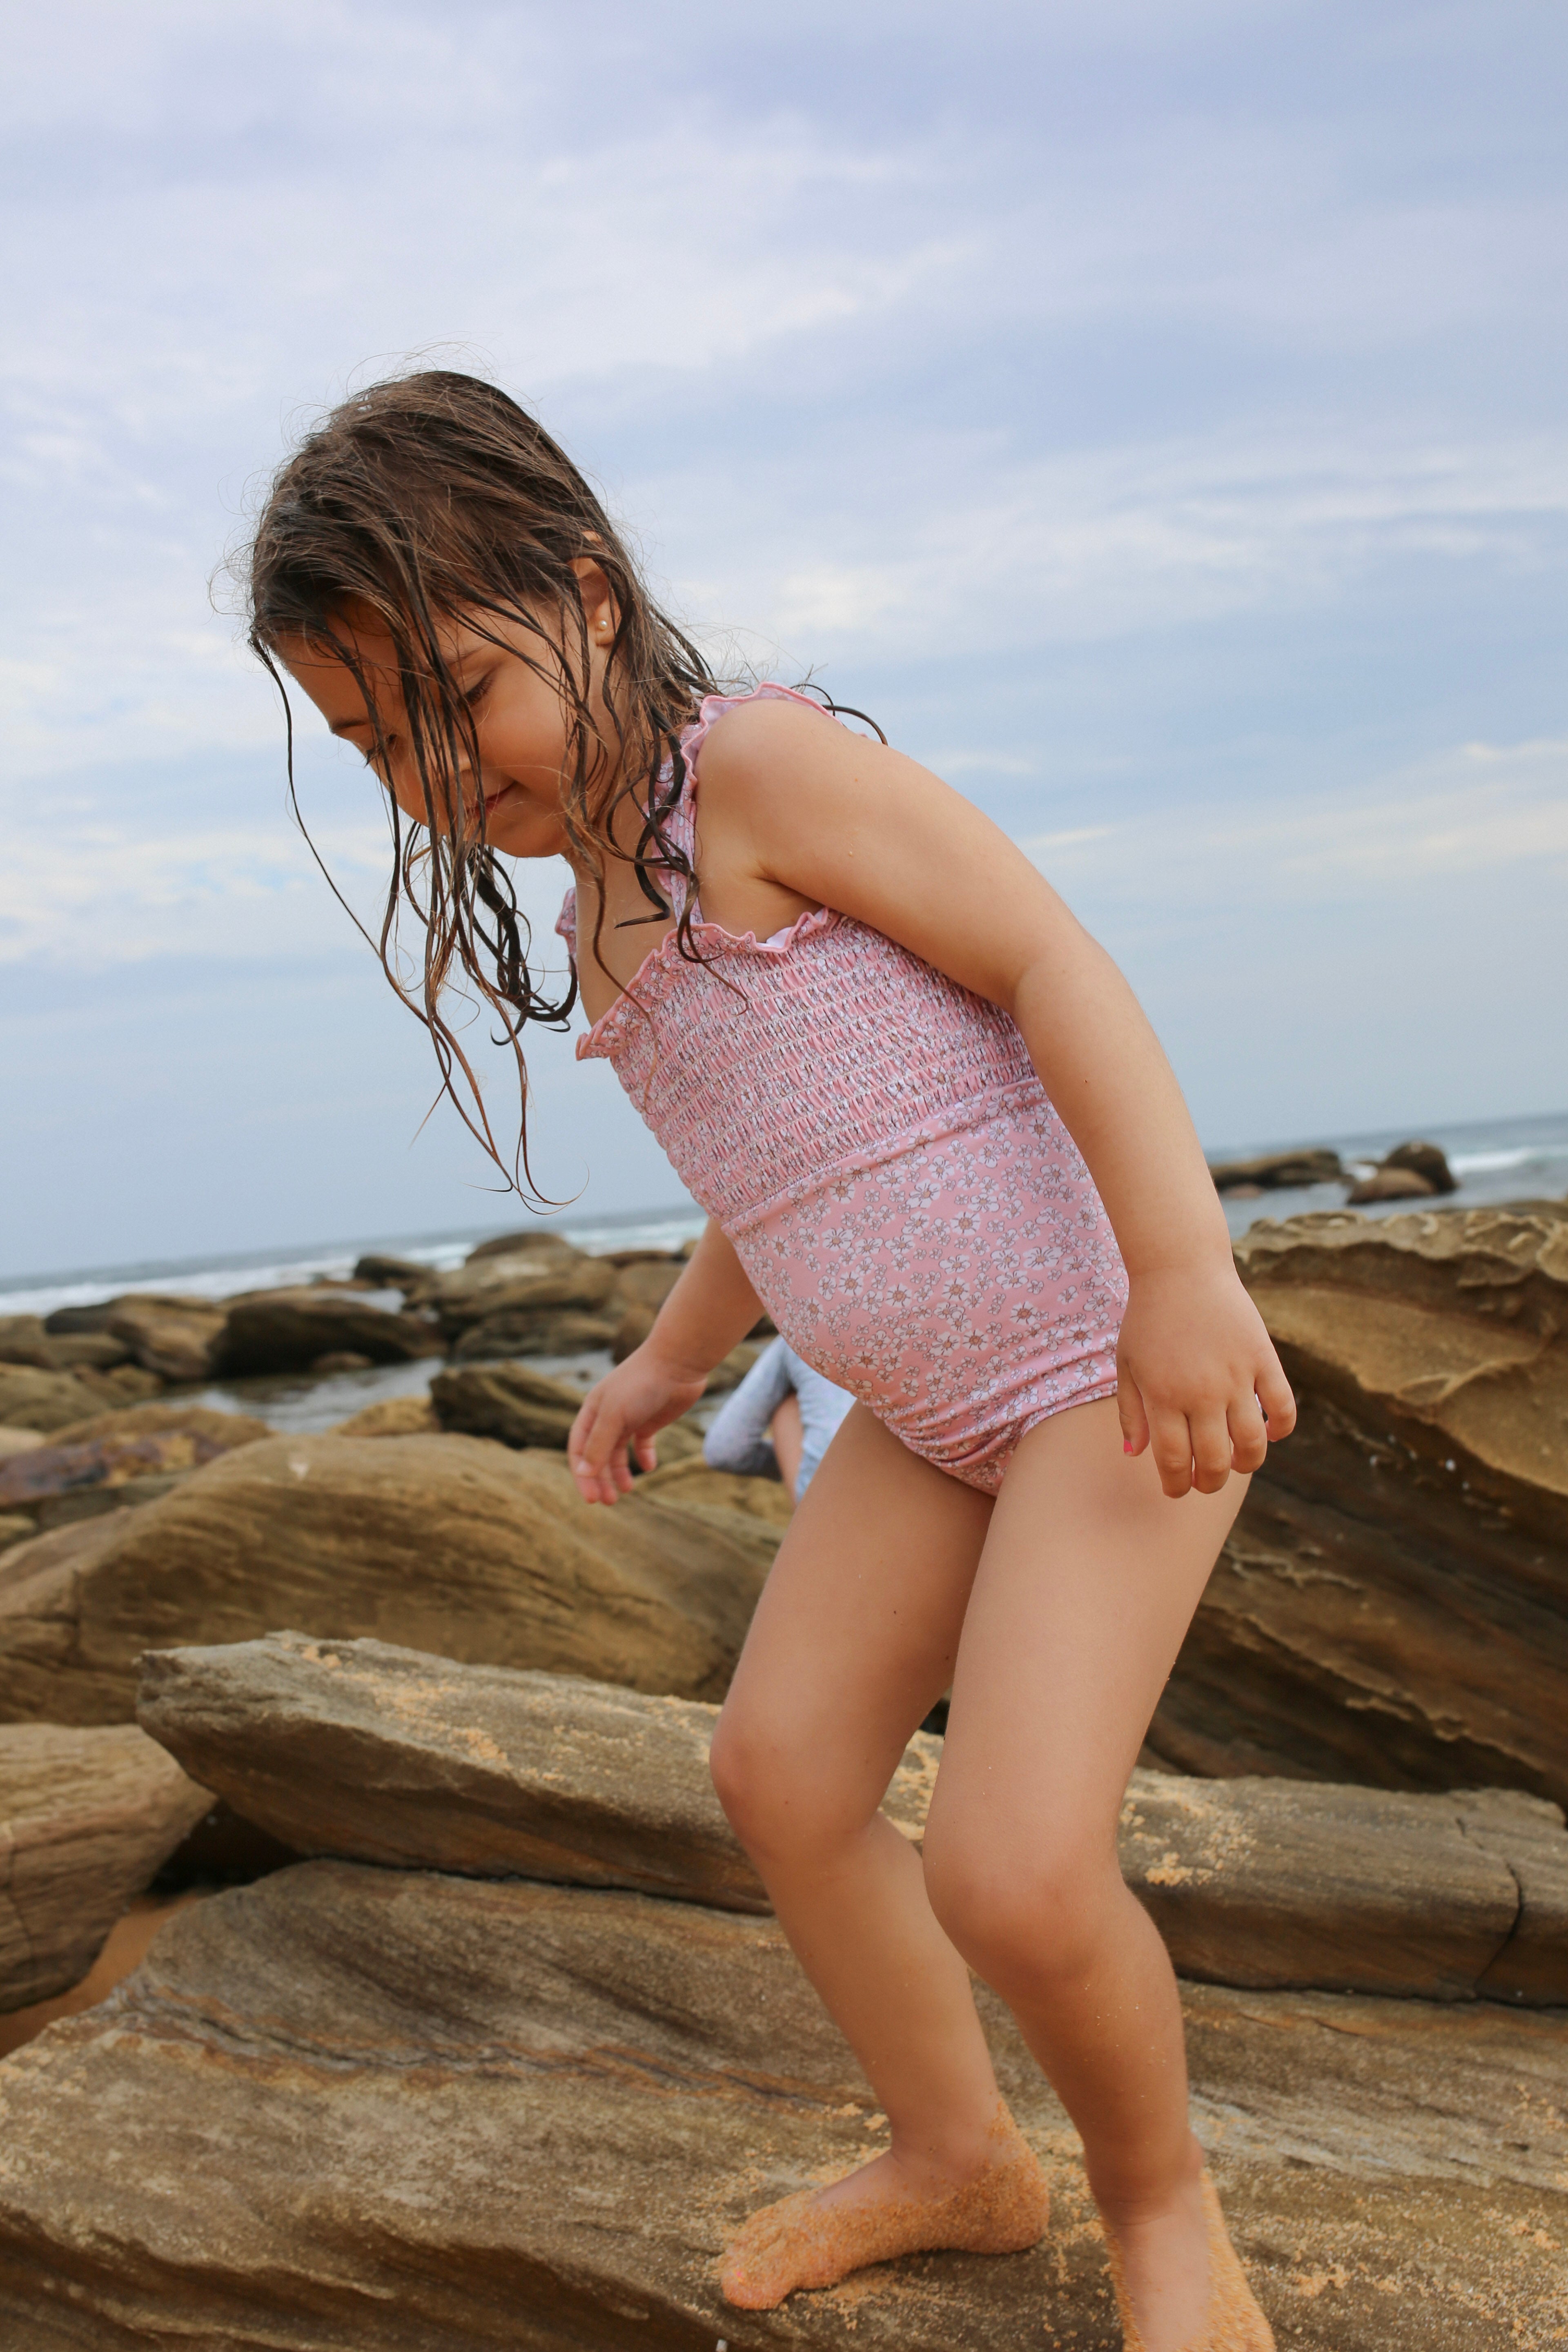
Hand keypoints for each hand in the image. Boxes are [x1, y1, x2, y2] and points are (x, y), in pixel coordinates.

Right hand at [567, 1342, 709, 1504]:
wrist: (678, 1362)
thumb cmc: (641, 1383)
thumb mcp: (615, 1415)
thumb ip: (599, 1445)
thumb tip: (583, 1473)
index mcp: (592, 1412)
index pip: (579, 1449)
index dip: (583, 1475)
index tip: (592, 1498)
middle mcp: (608, 1416)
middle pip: (598, 1454)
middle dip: (601, 1479)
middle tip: (609, 1501)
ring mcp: (630, 1418)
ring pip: (619, 1452)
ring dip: (620, 1472)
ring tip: (628, 1490)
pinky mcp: (651, 1420)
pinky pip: (643, 1444)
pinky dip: (644, 1457)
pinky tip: (650, 1467)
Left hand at [1115, 1260, 1295, 1498]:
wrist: (1180, 1268)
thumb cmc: (1149, 1318)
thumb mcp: (1127, 1364)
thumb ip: (1131, 1412)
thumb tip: (1134, 1456)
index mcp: (1164, 1396)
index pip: (1173, 1461)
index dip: (1176, 1485)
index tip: (1177, 1489)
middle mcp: (1201, 1392)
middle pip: (1215, 1461)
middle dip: (1209, 1482)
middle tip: (1205, 1481)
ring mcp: (1236, 1376)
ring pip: (1253, 1443)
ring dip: (1247, 1464)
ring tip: (1236, 1462)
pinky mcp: (1263, 1359)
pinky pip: (1283, 1406)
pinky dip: (1282, 1428)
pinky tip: (1270, 1433)